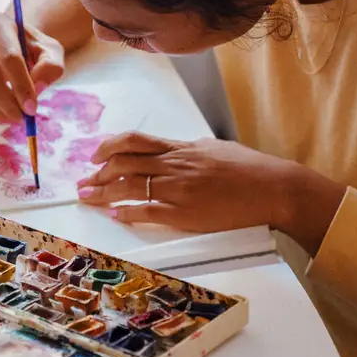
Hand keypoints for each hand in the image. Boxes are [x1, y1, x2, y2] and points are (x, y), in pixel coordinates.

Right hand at [0, 11, 64, 121]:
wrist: (6, 42)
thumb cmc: (30, 48)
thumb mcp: (50, 51)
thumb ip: (51, 66)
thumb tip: (36, 88)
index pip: (9, 59)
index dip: (21, 86)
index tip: (32, 109)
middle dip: (7, 104)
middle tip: (22, 118)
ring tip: (13, 117)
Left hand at [78, 132, 345, 253]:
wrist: (273, 188)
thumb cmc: (249, 169)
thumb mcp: (215, 148)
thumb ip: (188, 150)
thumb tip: (170, 151)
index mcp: (182, 147)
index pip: (134, 142)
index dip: (108, 147)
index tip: (94, 156)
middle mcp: (176, 165)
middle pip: (124, 164)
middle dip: (97, 173)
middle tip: (82, 182)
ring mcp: (179, 189)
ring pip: (129, 187)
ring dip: (103, 193)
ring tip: (87, 198)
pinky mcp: (186, 213)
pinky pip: (148, 211)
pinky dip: (128, 212)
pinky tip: (116, 214)